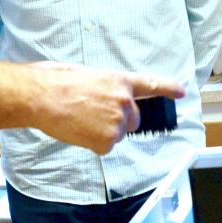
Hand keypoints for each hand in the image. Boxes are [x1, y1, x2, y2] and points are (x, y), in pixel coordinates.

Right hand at [29, 63, 183, 153]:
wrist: (41, 96)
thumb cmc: (56, 82)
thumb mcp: (88, 75)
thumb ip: (105, 88)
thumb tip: (104, 99)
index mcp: (119, 80)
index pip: (150, 84)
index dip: (167, 88)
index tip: (180, 92)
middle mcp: (124, 100)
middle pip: (132, 119)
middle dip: (117, 120)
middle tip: (92, 114)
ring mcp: (117, 121)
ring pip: (118, 134)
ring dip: (103, 132)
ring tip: (80, 120)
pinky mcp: (107, 140)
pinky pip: (105, 147)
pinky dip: (93, 143)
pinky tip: (79, 130)